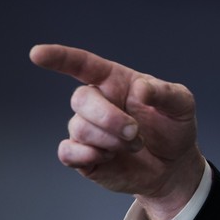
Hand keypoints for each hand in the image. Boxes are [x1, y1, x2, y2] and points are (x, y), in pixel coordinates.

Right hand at [30, 44, 205, 219]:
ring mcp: (87, 129)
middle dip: (108, 117)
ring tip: (134, 145)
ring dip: (110, 140)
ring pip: (79, 128)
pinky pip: (68, 152)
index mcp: (116, 82)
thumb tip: (140, 90)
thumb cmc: (174, 128)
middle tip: (134, 132)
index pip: (82, 64)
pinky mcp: (83, 156)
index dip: (59, 58)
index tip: (37, 54)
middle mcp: (97, 103)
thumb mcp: (182, 105)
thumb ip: (165, 93)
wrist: (173, 166)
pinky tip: (107, 157)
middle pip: (81, 99)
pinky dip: (87, 155)